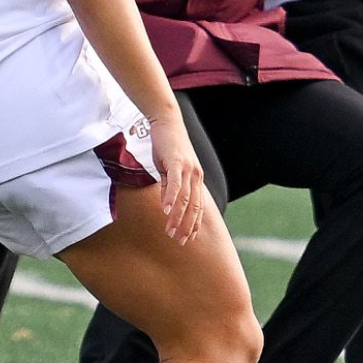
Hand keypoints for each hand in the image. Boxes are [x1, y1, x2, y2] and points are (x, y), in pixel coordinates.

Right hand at [146, 112, 207, 245]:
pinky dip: (171, 198)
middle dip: (187, 226)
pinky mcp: (177, 162)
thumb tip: (167, 204)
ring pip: (185, 199)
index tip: (188, 239)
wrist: (166, 121)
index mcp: (196, 178)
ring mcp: (188, 169)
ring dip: (177, 217)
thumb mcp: (170, 168)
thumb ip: (170, 185)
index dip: (194, 224)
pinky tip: (165, 210)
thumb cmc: (167, 144)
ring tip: (170, 231)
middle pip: (194, 207)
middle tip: (180, 241)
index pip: (198, 207)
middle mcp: (196, 175)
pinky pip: (175, 184)